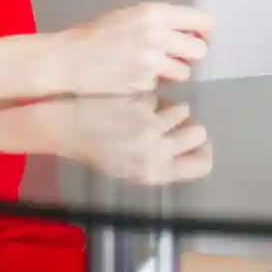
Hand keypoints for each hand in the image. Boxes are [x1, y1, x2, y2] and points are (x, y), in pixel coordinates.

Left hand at [42, 94, 214, 185]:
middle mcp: (157, 153)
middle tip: (170, 122)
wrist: (68, 129)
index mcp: (155, 174)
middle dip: (188, 125)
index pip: (202, 164)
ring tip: (148, 112)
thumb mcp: (131, 170)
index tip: (197, 142)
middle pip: (199, 133)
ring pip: (183, 109)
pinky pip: (162, 97)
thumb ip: (162, 163)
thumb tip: (194, 147)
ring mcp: (151, 127)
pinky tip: (133, 104)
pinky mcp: (144, 104)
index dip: (202, 151)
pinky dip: (153, 98)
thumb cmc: (98, 151)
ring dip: (170, 108)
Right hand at [43, 3, 213, 95]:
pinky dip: (153, 85)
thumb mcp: (129, 16)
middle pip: (200, 50)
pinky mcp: (143, 85)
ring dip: (173, 73)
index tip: (199, 37)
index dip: (204, 31)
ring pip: (184, 72)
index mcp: (154, 13)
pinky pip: (161, 87)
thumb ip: (161, 21)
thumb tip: (193, 31)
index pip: (204, 21)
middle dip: (191, 55)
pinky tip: (133, 79)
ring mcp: (150, 63)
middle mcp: (157, 36)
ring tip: (151, 69)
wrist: (67, 61)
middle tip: (177, 56)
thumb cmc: (96, 35)